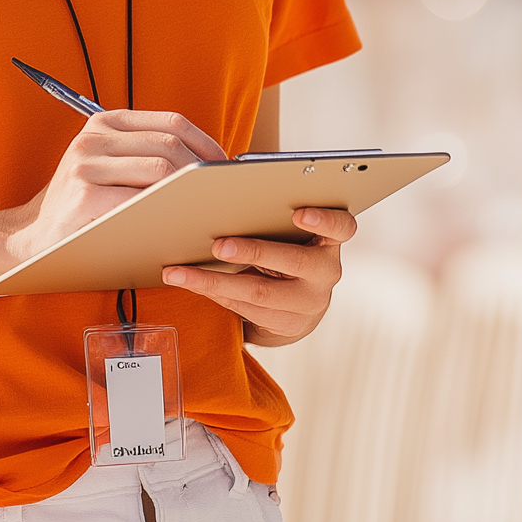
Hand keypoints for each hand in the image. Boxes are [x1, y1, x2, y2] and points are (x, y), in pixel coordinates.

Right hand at [11, 109, 225, 264]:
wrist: (34, 237)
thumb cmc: (84, 205)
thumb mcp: (109, 166)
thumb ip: (144, 155)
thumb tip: (209, 164)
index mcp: (105, 122)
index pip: (171, 122)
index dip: (205, 143)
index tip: (223, 166)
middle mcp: (93, 138)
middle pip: (169, 146)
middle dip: (202, 170)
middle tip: (221, 193)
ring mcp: (86, 165)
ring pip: (159, 170)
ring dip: (189, 191)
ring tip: (207, 206)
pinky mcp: (85, 196)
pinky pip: (140, 200)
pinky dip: (166, 210)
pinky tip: (179, 221)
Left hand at [159, 206, 356, 345]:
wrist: (299, 308)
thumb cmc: (288, 253)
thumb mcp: (293, 236)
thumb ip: (276, 218)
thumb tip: (226, 196)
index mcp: (330, 241)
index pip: (342, 227)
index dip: (323, 219)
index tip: (298, 213)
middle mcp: (325, 273)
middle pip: (293, 261)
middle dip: (253, 251)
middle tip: (219, 244)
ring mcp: (308, 303)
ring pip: (258, 291)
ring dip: (214, 279)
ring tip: (180, 271)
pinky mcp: (285, 325)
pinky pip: (242, 307)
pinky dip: (211, 291)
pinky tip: (186, 282)